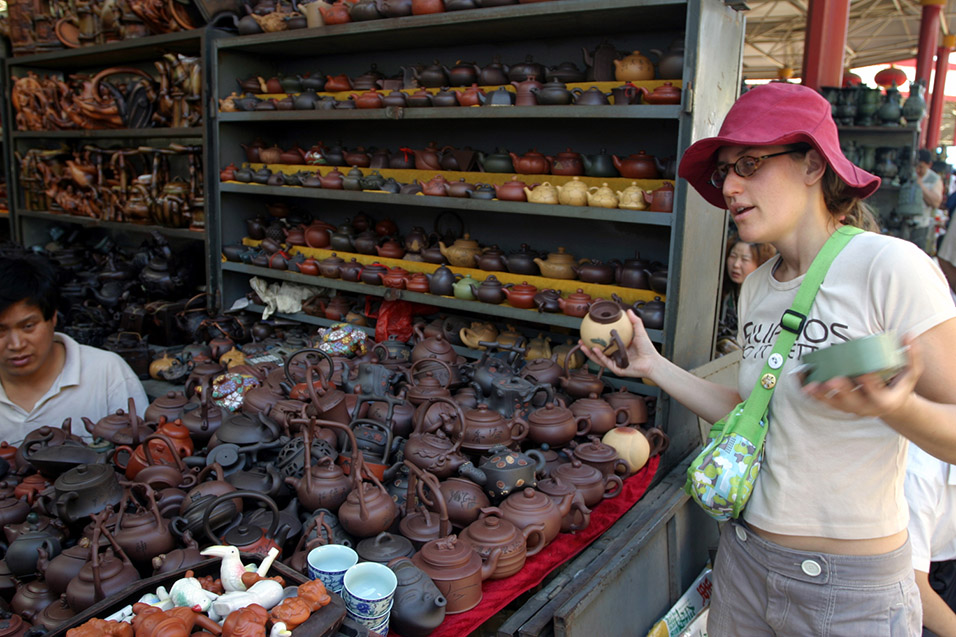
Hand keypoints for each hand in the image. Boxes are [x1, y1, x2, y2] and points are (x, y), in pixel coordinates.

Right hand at [579, 309, 661, 378]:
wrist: (652, 362)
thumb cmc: (648, 349)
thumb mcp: (640, 332)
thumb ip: (635, 321)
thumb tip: (629, 310)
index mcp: (619, 348)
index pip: (605, 343)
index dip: (596, 338)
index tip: (589, 332)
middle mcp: (615, 355)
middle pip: (598, 351)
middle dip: (588, 346)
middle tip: (580, 340)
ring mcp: (615, 363)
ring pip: (599, 358)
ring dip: (589, 352)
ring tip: (583, 345)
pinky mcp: (616, 369)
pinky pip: (606, 362)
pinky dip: (599, 356)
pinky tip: (594, 350)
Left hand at [802, 335, 922, 418]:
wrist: (892, 406)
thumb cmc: (899, 386)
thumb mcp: (911, 374)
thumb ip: (912, 356)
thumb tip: (908, 335)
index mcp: (885, 400)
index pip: (876, 392)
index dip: (869, 383)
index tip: (862, 372)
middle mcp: (866, 408)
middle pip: (852, 401)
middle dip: (841, 391)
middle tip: (832, 380)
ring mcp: (851, 408)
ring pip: (833, 403)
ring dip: (820, 394)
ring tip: (809, 385)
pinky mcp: (839, 406)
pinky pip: (823, 401)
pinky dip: (812, 393)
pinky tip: (801, 383)